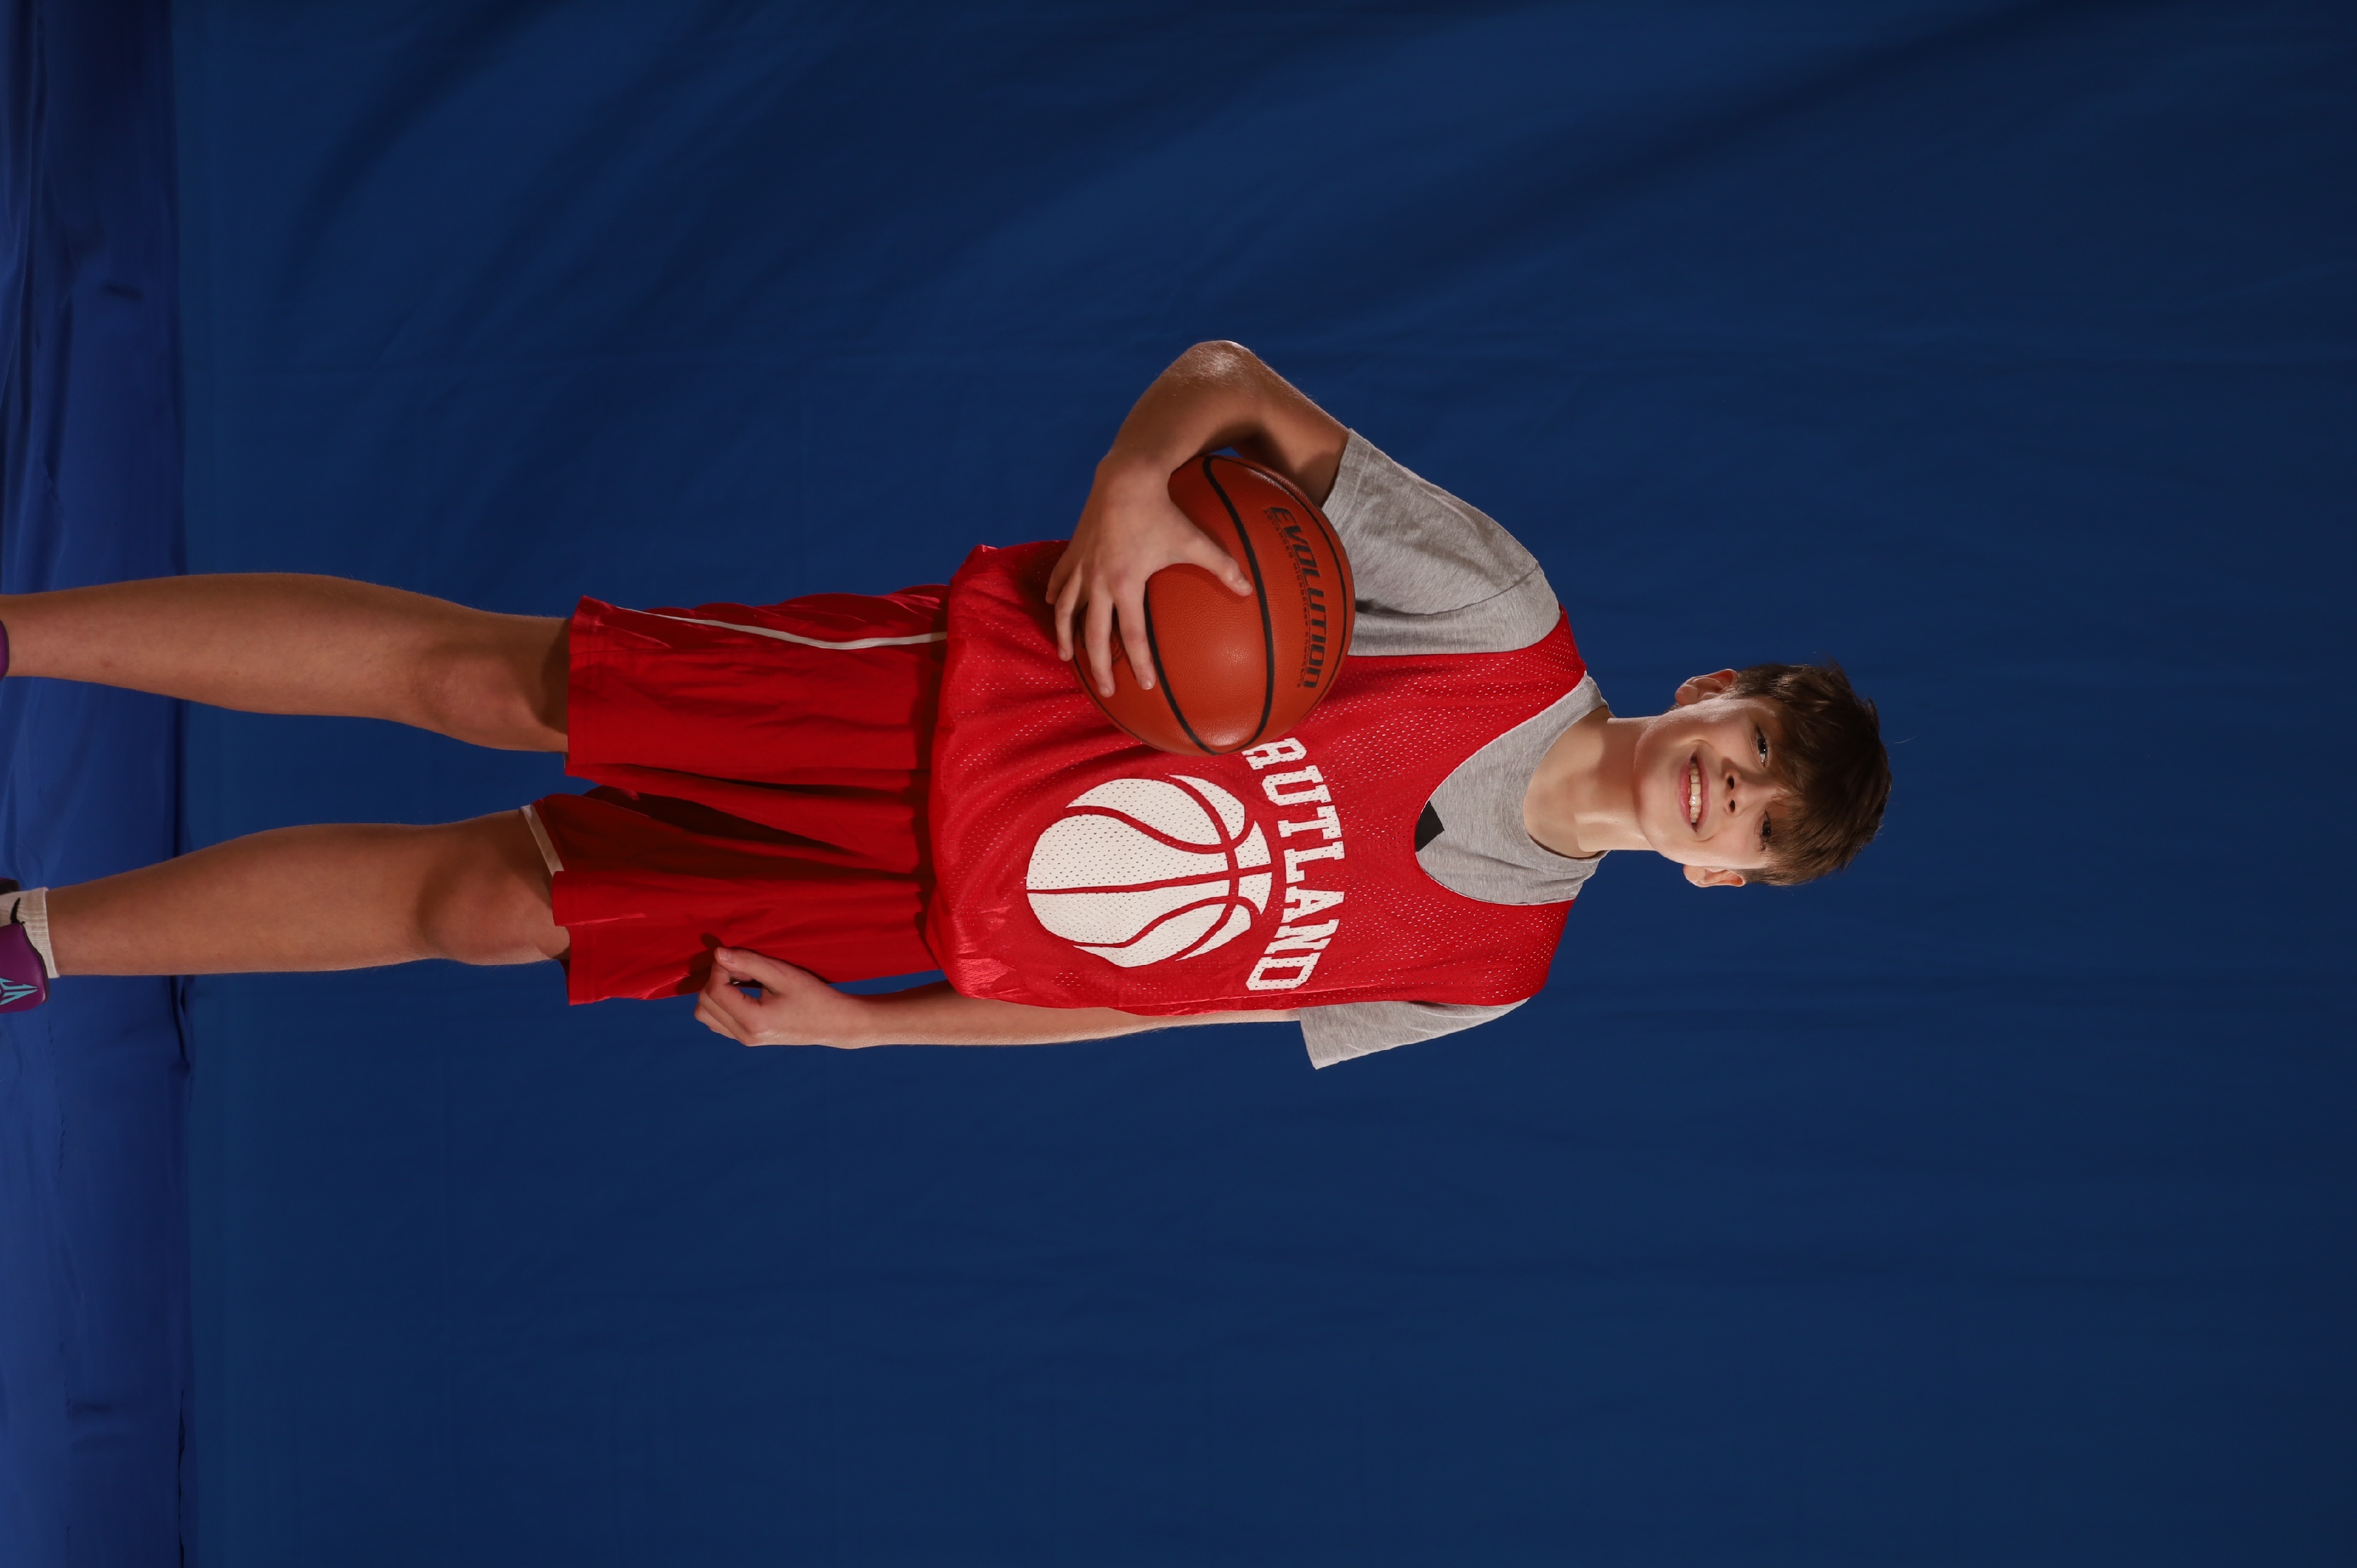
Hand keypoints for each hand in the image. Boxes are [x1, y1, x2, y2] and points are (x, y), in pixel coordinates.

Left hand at [693, 947, 872, 1046]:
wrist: (833, 1023)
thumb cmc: (813, 996)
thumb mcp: (784, 975)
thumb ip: (749, 963)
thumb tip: (718, 953)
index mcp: (753, 1021)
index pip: (714, 991)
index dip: (719, 968)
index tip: (737, 957)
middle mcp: (744, 1035)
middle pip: (704, 1004)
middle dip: (715, 980)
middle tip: (741, 969)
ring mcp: (744, 1040)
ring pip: (705, 1015)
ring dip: (715, 993)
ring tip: (740, 981)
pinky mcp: (747, 1038)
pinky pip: (717, 1021)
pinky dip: (720, 1003)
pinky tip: (742, 992)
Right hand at [1047, 460, 1252, 697]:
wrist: (1126, 476)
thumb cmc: (1163, 509)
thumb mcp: (1195, 540)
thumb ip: (1222, 566)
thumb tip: (1249, 589)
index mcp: (1126, 584)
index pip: (1132, 635)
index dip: (1138, 663)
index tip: (1145, 686)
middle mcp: (1099, 581)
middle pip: (1093, 634)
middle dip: (1098, 666)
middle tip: (1105, 690)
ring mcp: (1082, 567)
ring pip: (1066, 611)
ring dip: (1066, 636)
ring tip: (1067, 657)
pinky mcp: (1073, 551)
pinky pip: (1059, 581)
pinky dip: (1055, 596)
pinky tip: (1053, 605)